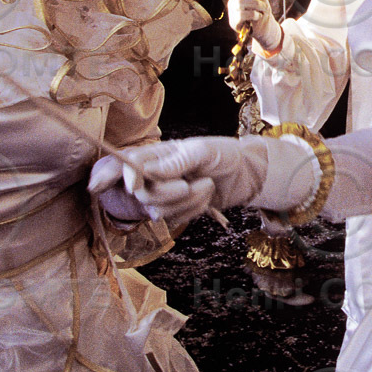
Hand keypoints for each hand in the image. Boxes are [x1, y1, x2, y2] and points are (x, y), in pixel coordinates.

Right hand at [89, 138, 267, 227]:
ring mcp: (166, 194)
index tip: (134, 187)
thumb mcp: (203, 151)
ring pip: (159, 211)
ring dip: (187, 202)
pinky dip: (194, 210)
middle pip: (143, 195)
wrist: (244, 174)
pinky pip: (175, 219)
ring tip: (207, 185)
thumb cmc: (224, 154)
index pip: (130, 164)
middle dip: (168, 194)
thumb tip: (147, 171)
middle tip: (189, 184)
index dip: (127, 176)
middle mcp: (156, 174)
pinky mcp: (177, 210)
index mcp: (158, 154)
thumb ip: (175, 161)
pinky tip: (206, 198)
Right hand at [226, 0, 282, 50]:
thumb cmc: (260, 12)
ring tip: (265, 9)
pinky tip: (258, 17)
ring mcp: (232, 11)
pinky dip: (254, 14)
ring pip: (243, 2)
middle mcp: (233, 1)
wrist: (263, 31)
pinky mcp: (234, 21)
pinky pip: (244, 14)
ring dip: (258, 4)